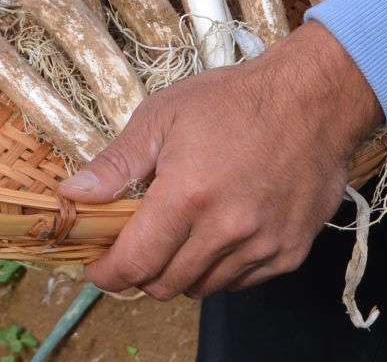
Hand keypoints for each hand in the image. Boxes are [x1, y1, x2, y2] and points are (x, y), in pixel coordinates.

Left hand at [58, 22, 384, 299]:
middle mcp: (226, 228)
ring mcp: (262, 244)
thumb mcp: (163, 116)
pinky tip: (222, 231)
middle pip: (165, 284)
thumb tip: (72, 195)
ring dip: (183, 270)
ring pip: (203, 287)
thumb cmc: (235, 101)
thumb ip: (117, 164)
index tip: (99, 267)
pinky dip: (223, 267)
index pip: (134, 264)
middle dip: (143, 271)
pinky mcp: (289, 251)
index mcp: (188, 195)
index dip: (107, 273)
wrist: (313, 99)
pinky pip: (241, 281)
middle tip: (141, 244)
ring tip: (185, 232)